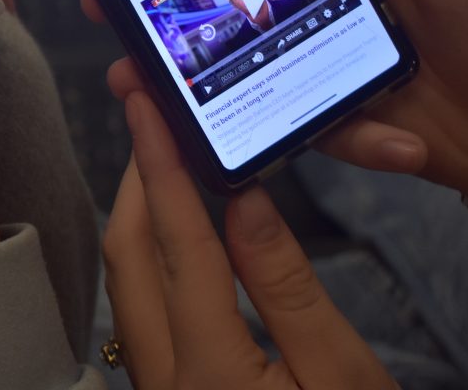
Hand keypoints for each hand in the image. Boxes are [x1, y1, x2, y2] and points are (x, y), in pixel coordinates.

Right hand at [83, 0, 467, 197]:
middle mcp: (320, 1)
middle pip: (226, 3)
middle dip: (162, 10)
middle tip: (104, 7)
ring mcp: (325, 62)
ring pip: (242, 70)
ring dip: (190, 85)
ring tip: (142, 88)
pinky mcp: (345, 119)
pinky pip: (315, 129)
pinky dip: (351, 139)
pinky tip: (393, 139)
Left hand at [102, 91, 396, 389]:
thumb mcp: (343, 379)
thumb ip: (288, 289)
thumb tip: (247, 200)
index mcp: (210, 371)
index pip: (177, 243)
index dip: (161, 165)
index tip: (146, 106)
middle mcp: (163, 378)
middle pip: (129, 256)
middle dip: (137, 181)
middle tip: (152, 121)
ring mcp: (155, 389)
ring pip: (125, 284)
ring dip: (139, 218)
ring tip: (163, 164)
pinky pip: (137, 312)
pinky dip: (148, 260)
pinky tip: (172, 239)